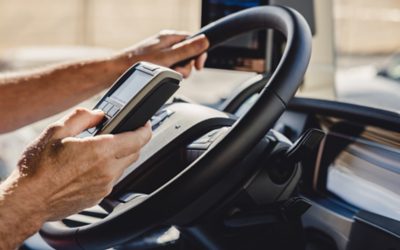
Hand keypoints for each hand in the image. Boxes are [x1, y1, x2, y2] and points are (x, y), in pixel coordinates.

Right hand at [10, 108, 151, 220]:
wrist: (28, 200)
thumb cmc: (38, 168)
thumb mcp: (56, 131)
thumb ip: (82, 117)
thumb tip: (98, 113)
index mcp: (100, 151)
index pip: (138, 139)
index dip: (146, 129)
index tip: (145, 123)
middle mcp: (107, 170)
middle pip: (135, 152)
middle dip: (133, 141)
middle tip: (121, 133)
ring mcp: (104, 186)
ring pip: (124, 167)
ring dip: (119, 156)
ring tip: (98, 150)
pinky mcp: (99, 197)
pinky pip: (112, 179)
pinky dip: (108, 170)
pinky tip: (90, 166)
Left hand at [119, 30, 208, 77]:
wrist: (119, 70)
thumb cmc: (140, 63)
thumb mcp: (168, 57)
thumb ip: (187, 50)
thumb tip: (204, 41)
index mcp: (169, 37)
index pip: (193, 41)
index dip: (198, 54)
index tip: (198, 66)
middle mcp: (166, 43)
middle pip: (187, 54)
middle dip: (186, 66)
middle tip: (179, 73)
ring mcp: (162, 53)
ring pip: (179, 63)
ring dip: (178, 72)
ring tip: (169, 75)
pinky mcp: (157, 62)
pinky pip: (171, 68)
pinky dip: (170, 74)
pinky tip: (164, 77)